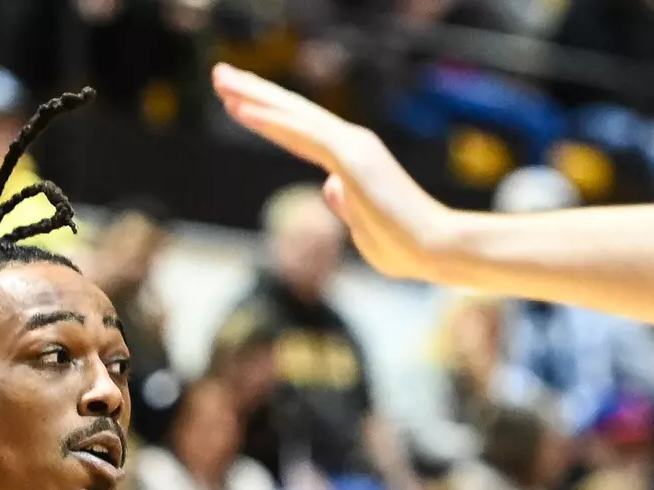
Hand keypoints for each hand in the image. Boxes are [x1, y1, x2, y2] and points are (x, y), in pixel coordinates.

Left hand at [210, 63, 462, 282]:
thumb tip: (330, 186)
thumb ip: (345, 202)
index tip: (237, 105)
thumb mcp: (360, 225)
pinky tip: (242, 108)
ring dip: (254, 96)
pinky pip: (303, 133)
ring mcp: (351, 147)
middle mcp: (351, 145)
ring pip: (293, 115)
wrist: (433, 250)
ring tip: (220, 79)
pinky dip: (273, 120)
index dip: (268, 117)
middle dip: (253, 92)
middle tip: (220, 74)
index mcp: (350, 161)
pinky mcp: (352, 157)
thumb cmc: (402, 246)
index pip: (299, 133)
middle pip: (292, 113)